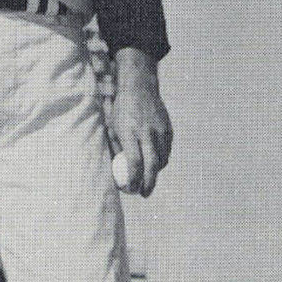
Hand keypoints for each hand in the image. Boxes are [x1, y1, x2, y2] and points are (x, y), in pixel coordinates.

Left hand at [108, 48, 172, 197]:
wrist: (140, 87)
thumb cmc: (121, 110)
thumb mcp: (113, 128)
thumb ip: (116, 149)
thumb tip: (118, 171)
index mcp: (130, 133)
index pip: (135, 163)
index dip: (133, 180)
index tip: (130, 189)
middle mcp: (147, 133)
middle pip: (152, 165)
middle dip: (149, 184)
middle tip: (144, 194)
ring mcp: (160, 131)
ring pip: (162, 160)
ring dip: (155, 173)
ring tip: (147, 178)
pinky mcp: (169, 129)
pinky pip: (167, 151)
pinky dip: (161, 160)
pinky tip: (154, 163)